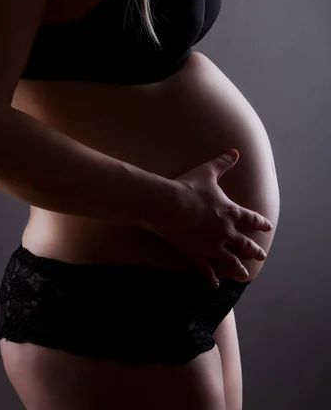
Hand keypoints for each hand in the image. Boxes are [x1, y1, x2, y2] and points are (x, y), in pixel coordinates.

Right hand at [150, 149, 272, 287]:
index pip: (251, 219)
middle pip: (244, 244)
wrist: (169, 205)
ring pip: (230, 261)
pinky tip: (216, 285)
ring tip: (244, 275)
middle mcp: (225, 232)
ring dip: (238, 268)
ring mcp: (212, 246)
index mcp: (230, 212)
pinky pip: (207, 270)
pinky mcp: (196, 255)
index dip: (260, 223)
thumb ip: (223, 163)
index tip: (267, 228)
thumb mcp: (208, 172)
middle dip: (254, 250)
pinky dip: (212, 279)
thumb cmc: (188, 187)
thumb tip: (235, 151)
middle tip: (261, 256)